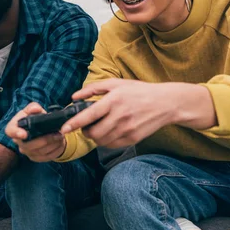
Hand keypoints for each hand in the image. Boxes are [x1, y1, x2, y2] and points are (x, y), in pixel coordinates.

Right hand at [5, 102, 66, 161]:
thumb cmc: (35, 118)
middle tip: (57, 134)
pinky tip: (60, 143)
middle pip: (29, 145)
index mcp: (14, 127)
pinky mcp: (35, 157)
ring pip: (40, 152)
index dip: (16, 133)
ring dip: (53, 145)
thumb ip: (33, 107)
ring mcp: (27, 151)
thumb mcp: (34, 110)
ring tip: (61, 137)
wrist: (42, 129)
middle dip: (45, 140)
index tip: (24, 134)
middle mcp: (18, 141)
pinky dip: (55, 151)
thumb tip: (35, 109)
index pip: (10, 131)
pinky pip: (46, 157)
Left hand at [59, 79, 177, 147]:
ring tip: (98, 128)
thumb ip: (93, 89)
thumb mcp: (116, 84)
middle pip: (93, 133)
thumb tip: (74, 97)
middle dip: (85, 131)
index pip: (89, 115)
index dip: (74, 123)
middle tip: (86, 126)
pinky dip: (106, 141)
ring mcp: (127, 130)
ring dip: (95, 137)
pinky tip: (109, 132)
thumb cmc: (139, 91)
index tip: (64, 128)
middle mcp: (120, 117)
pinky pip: (112, 145)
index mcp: (114, 101)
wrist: (165, 103)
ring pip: (101, 141)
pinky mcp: (133, 139)